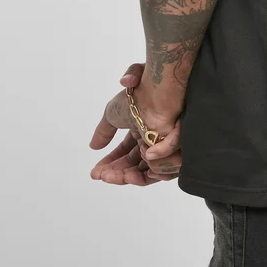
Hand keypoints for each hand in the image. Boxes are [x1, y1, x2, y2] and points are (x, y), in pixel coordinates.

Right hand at [89, 62, 181, 184]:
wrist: (156, 89)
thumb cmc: (137, 95)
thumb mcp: (113, 113)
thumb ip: (104, 130)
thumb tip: (93, 147)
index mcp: (140, 132)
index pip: (125, 155)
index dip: (110, 165)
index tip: (95, 173)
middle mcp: (152, 140)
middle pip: (133, 167)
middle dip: (115, 174)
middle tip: (101, 176)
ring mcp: (163, 145)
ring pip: (146, 172)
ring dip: (129, 177)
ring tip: (118, 176)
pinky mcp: (173, 150)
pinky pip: (164, 170)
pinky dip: (149, 172)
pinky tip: (136, 168)